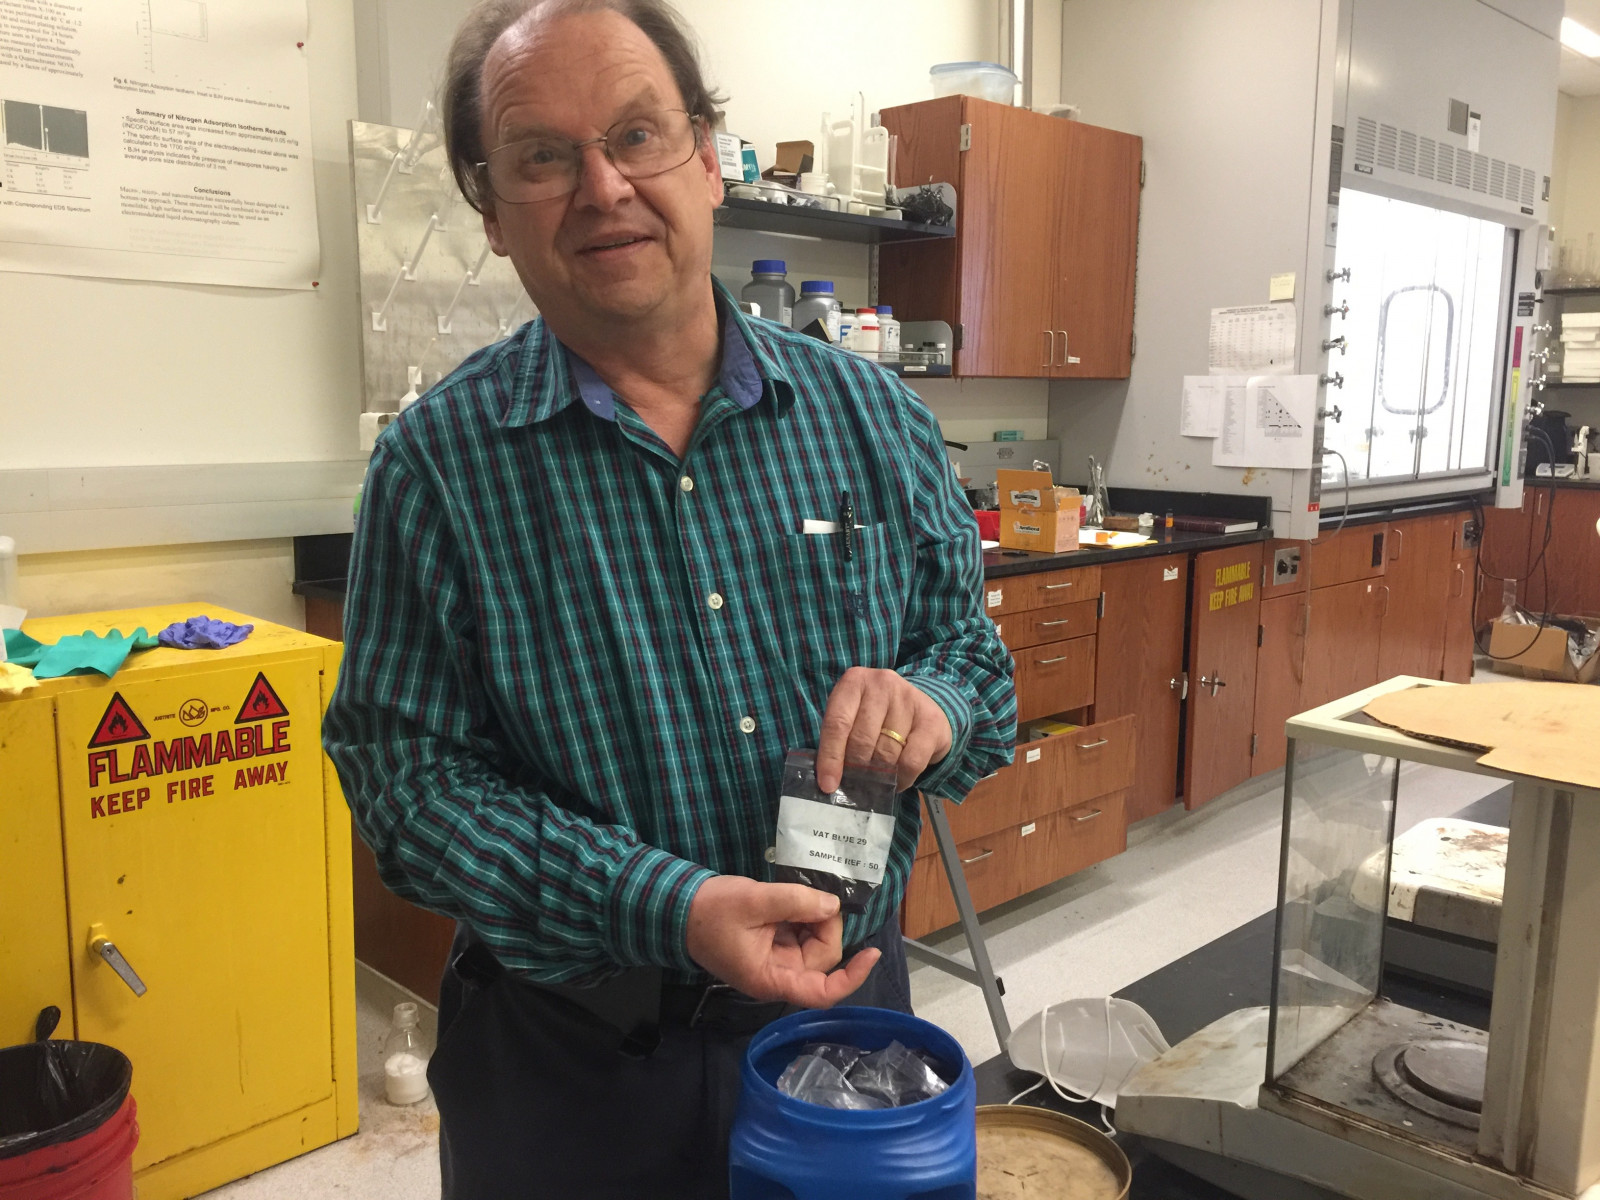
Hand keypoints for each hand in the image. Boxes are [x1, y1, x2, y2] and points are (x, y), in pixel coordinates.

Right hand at [685, 876, 879, 1006]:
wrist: (679, 907)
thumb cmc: (711, 911)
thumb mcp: (754, 900)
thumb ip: (796, 902)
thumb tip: (832, 905)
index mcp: (771, 978)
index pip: (822, 992)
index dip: (852, 977)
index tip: (872, 953)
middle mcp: (778, 974)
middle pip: (822, 958)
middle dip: (825, 926)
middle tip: (812, 897)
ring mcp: (776, 959)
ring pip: (814, 943)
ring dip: (814, 918)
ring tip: (795, 895)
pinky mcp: (774, 943)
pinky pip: (801, 933)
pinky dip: (804, 915)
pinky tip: (793, 898)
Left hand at [816, 667, 951, 793]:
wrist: (923, 707)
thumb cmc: (879, 717)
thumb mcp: (854, 718)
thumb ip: (840, 741)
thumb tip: (829, 781)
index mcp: (854, 682)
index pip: (837, 723)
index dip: (830, 757)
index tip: (828, 785)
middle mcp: (882, 683)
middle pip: (861, 740)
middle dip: (856, 769)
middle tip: (856, 784)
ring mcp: (908, 698)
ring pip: (886, 753)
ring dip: (879, 776)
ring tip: (877, 781)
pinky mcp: (931, 719)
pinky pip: (911, 762)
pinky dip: (901, 778)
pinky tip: (897, 780)